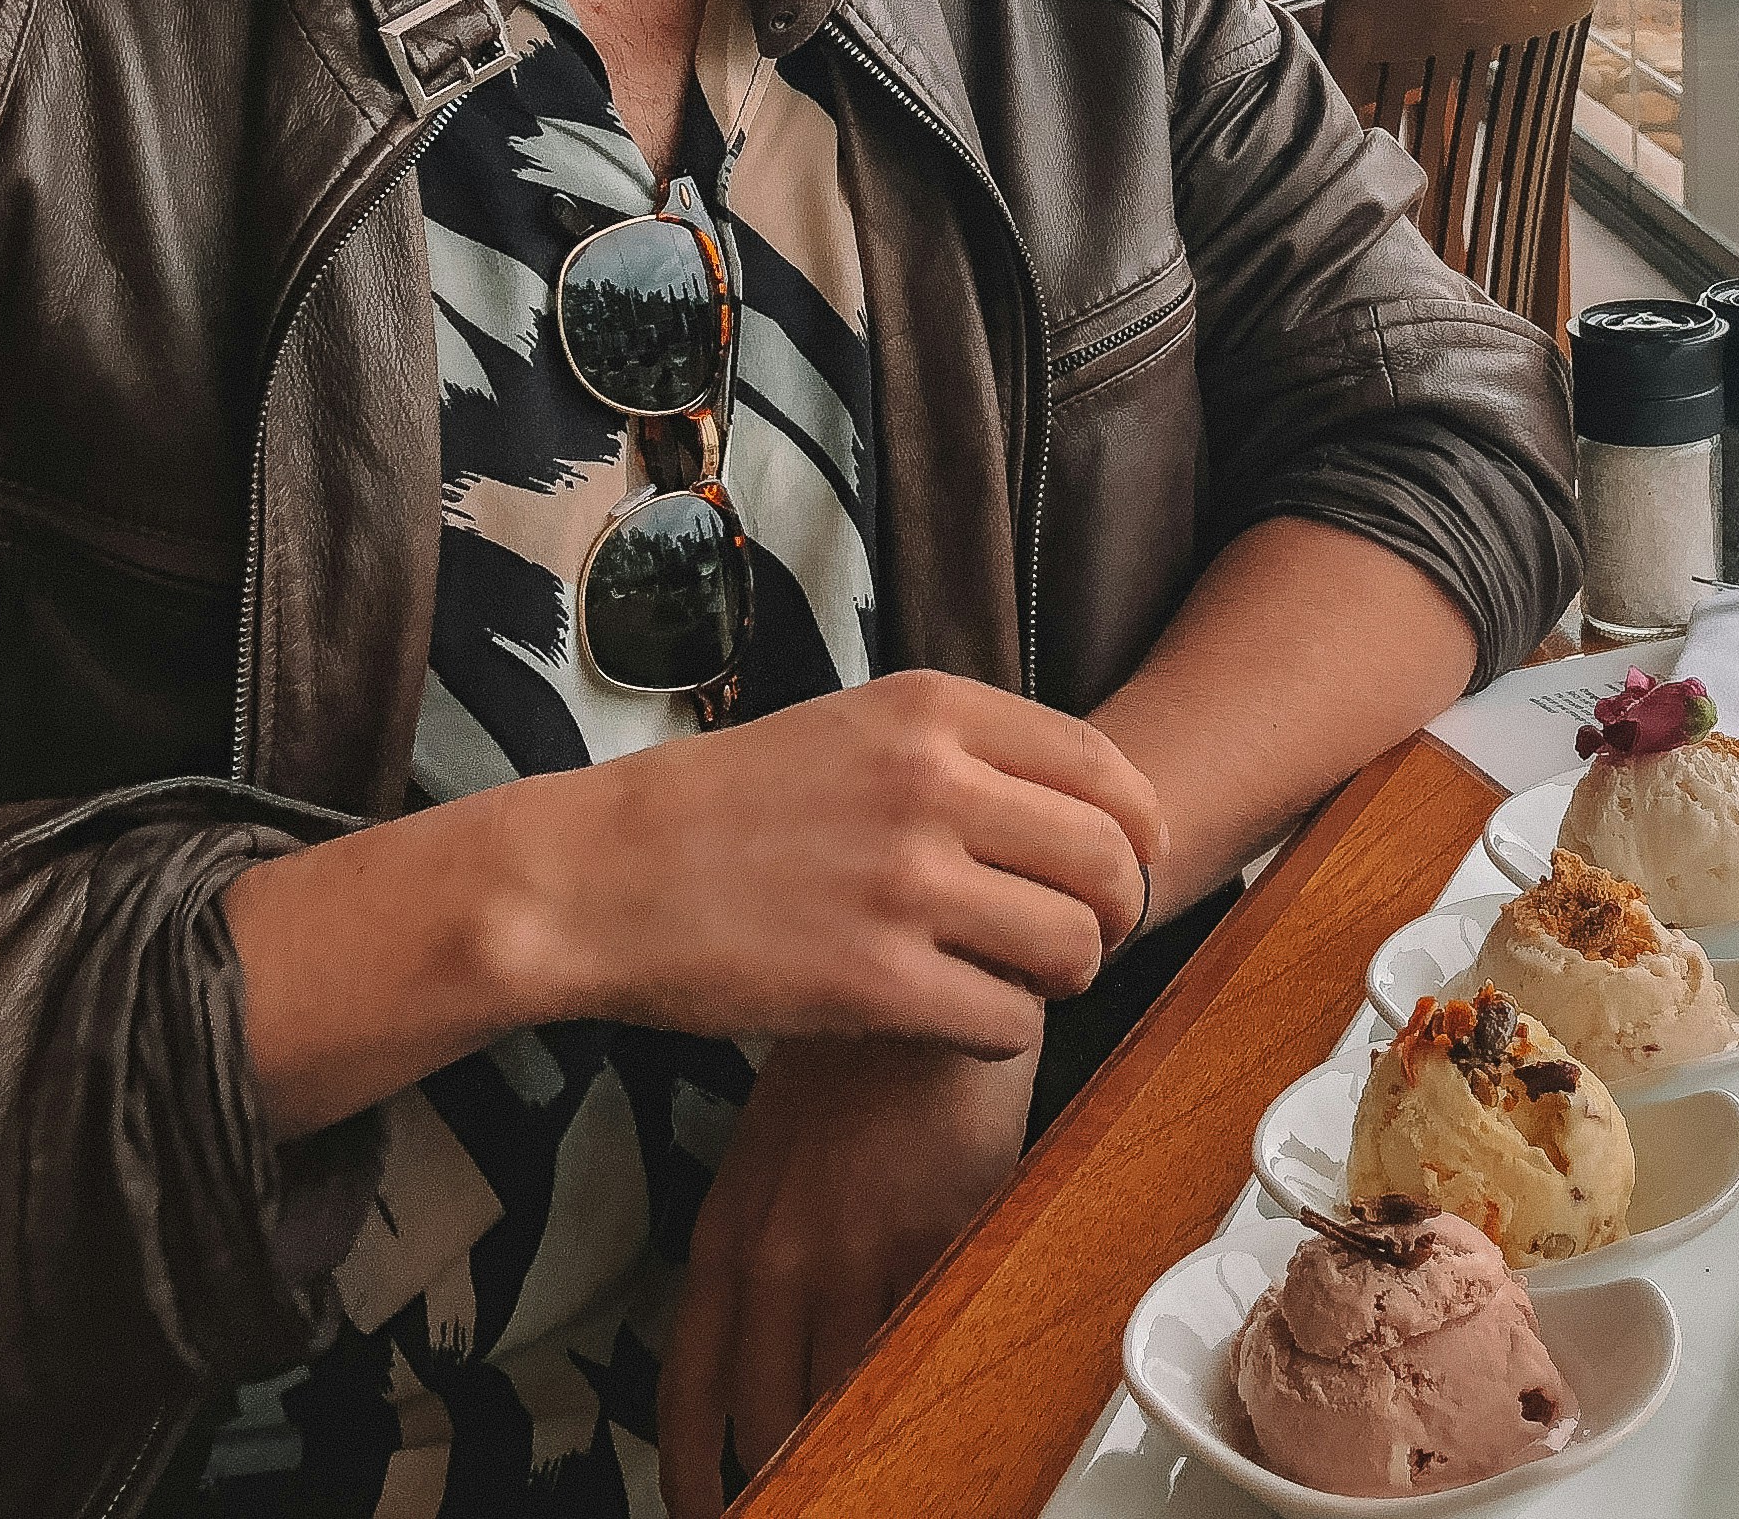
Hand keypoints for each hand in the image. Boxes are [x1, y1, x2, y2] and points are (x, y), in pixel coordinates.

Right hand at [510, 670, 1163, 1056]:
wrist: (599, 876)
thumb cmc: (727, 807)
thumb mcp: (855, 725)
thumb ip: (965, 749)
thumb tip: (1082, 804)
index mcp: (933, 710)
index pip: (1106, 768)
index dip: (1139, 830)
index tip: (1128, 864)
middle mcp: (932, 785)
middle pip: (1109, 862)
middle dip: (1114, 912)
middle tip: (1078, 936)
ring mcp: (906, 885)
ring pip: (1073, 946)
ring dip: (1062, 976)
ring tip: (1013, 976)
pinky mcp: (874, 982)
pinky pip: (1008, 1021)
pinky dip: (1000, 1029)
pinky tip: (957, 1014)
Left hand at [655, 1038, 1037, 1518]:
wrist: (923, 968)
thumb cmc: (852, 1060)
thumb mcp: (771, 1153)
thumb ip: (759, 1245)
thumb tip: (764, 1346)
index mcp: (729, 1232)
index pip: (691, 1389)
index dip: (694, 1470)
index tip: (705, 1508)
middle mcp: (782, 1251)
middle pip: (770, 1414)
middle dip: (786, 1469)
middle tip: (804, 1492)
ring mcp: (862, 1244)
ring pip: (852, 1392)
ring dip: (866, 1434)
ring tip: (884, 1460)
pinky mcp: (942, 1227)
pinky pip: (934, 1338)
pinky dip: (937, 1379)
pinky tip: (947, 1397)